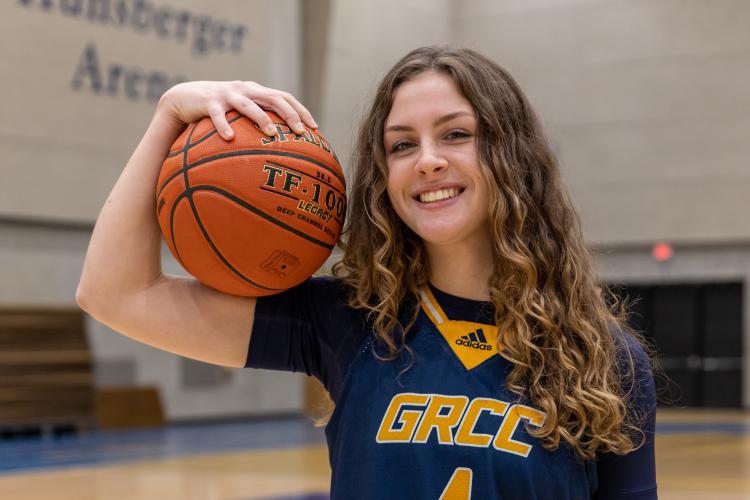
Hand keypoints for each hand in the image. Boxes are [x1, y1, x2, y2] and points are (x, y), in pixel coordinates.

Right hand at [157, 80, 316, 139]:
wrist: (184, 98)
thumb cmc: (218, 112)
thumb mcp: (240, 114)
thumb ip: (258, 123)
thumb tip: (281, 150)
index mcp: (256, 92)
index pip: (284, 97)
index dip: (300, 110)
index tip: (314, 128)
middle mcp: (245, 90)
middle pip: (272, 97)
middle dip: (289, 114)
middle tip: (299, 131)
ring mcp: (226, 94)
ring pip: (248, 104)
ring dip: (261, 118)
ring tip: (271, 133)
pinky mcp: (208, 101)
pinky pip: (217, 115)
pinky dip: (223, 125)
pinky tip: (229, 138)